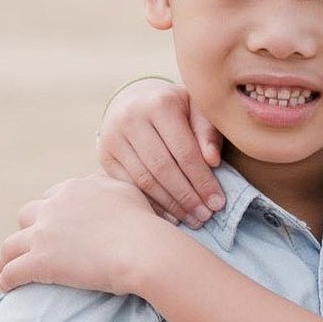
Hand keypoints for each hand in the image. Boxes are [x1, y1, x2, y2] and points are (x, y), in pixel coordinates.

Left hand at [0, 174, 165, 294]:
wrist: (143, 249)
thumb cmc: (145, 224)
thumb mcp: (127, 191)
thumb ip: (107, 185)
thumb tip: (97, 184)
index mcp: (74, 189)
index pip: (52, 198)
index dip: (49, 213)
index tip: (50, 226)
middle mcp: (54, 207)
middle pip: (27, 216)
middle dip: (26, 230)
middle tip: (27, 246)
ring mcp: (44, 234)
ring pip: (11, 245)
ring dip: (3, 258)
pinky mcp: (40, 261)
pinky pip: (13, 271)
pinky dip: (4, 278)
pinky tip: (2, 287)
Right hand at [96, 80, 223, 225]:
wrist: (136, 102)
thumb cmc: (176, 110)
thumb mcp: (198, 111)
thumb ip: (208, 132)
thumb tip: (213, 161)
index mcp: (160, 104)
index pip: (185, 151)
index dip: (203, 180)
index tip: (218, 202)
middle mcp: (131, 117)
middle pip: (163, 168)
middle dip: (187, 197)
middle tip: (205, 216)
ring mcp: (113, 137)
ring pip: (144, 181)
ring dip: (170, 205)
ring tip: (192, 219)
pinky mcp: (104, 155)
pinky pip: (129, 186)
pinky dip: (151, 204)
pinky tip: (170, 216)